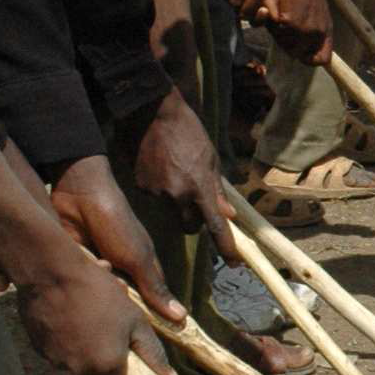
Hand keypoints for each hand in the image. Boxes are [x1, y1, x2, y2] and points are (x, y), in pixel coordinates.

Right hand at [16, 250, 171, 374]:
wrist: (52, 271)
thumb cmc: (99, 292)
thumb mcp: (135, 319)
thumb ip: (152, 351)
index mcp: (105, 366)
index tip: (125, 366)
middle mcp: (79, 370)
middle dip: (103, 356)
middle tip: (106, 327)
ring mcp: (55, 360)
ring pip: (76, 361)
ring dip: (83, 345)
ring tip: (87, 315)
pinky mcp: (38, 348)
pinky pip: (57, 350)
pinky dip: (64, 339)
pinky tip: (68, 315)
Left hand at [49, 152, 183, 322]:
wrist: (79, 198)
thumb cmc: (117, 225)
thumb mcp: (138, 259)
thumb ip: (155, 289)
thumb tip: (182, 318)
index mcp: (141, 271)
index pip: (151, 304)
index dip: (151, 320)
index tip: (148, 338)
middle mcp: (121, 274)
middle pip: (122, 304)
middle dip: (118, 301)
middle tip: (115, 290)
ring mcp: (99, 271)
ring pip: (100, 297)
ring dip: (99, 289)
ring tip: (99, 271)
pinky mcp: (78, 268)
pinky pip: (81, 286)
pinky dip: (82, 278)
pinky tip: (81, 268)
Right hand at [128, 86, 241, 262]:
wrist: (152, 112)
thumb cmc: (188, 131)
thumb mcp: (210, 157)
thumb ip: (217, 189)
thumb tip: (228, 215)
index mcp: (199, 187)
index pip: (215, 226)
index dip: (226, 247)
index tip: (234, 262)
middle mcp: (177, 195)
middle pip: (189, 226)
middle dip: (194, 219)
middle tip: (195, 198)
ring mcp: (156, 193)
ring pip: (172, 211)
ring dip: (176, 200)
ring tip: (174, 171)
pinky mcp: (140, 187)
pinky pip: (155, 198)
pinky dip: (160, 189)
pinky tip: (159, 167)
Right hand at [267, 0, 331, 63]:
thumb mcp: (319, 15)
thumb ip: (315, 32)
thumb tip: (303, 53)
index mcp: (326, 32)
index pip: (323, 59)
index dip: (310, 60)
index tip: (301, 54)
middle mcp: (317, 34)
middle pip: (298, 54)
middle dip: (287, 45)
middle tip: (283, 30)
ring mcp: (304, 30)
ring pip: (285, 45)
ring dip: (279, 35)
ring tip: (281, 18)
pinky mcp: (290, 23)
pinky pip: (277, 33)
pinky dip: (273, 25)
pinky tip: (277, 11)